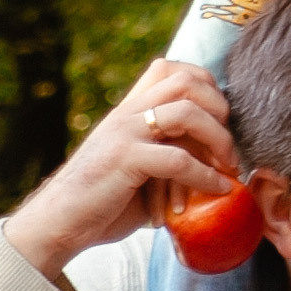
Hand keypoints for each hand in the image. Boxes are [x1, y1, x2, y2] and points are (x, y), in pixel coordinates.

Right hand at [1, 59, 240, 284]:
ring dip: (219, 140)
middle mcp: (127, 112)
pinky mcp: (125, 159)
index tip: (222, 119)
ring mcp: (125, 133)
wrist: (60, 222)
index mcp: (129, 108)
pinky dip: (206, 176)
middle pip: (186, 81)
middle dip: (220, 109)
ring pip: (187, 113)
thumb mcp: (135, 164)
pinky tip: (218, 190)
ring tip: (230, 166)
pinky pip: (178, 159)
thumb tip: (213, 157)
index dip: (205, 85)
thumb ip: (164, 148)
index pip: (171, 67)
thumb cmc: (102, 200)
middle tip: (229, 146)